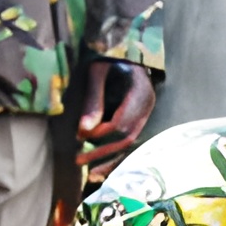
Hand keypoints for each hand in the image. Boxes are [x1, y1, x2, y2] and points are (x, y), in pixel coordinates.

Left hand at [76, 59, 156, 174]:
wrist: (123, 51)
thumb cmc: (108, 56)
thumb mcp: (98, 72)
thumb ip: (93, 100)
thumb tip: (83, 130)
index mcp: (141, 92)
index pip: (121, 122)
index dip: (100, 132)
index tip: (78, 136)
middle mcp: (147, 107)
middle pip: (127, 137)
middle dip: (102, 152)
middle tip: (78, 161)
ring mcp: (146, 115)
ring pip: (130, 145)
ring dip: (109, 160)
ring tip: (90, 175)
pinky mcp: (139, 120)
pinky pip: (129, 143)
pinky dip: (115, 157)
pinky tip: (101, 170)